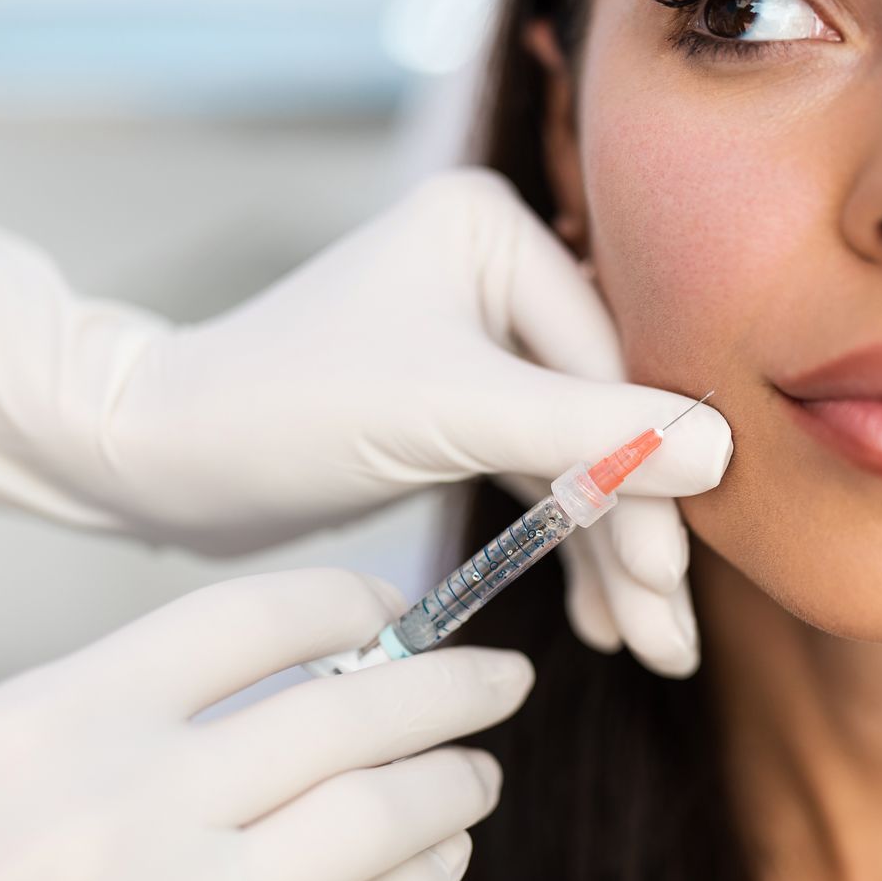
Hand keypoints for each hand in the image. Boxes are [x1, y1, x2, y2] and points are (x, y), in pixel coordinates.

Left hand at [0, 169, 731, 673]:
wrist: (159, 459)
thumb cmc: (280, 409)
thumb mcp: (443, 414)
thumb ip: (587, 429)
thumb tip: (722, 449)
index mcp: (492, 230)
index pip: (609, 364)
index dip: (648, 479)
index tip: (672, 581)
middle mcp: (494, 271)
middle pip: (605, 415)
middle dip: (638, 531)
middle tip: (672, 638)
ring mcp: (479, 339)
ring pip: (580, 458)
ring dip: (614, 555)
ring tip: (652, 650)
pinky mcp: (457, 403)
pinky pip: (540, 476)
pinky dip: (567, 546)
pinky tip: (602, 617)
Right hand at [0, 569, 531, 880]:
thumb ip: (112, 719)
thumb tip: (266, 692)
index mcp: (49, 718)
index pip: (254, 617)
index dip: (351, 601)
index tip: (397, 609)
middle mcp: (123, 809)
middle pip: (346, 713)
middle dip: (449, 686)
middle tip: (505, 676)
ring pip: (373, 822)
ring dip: (448, 786)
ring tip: (479, 769)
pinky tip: (437, 858)